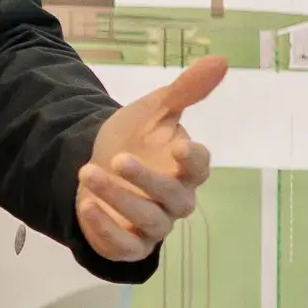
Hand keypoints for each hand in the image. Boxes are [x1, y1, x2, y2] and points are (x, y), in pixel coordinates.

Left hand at [77, 54, 228, 263]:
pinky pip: (125, 247)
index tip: (179, 146)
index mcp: (187, 168)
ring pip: (148, 220)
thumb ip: (186, 90)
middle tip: (118, 160)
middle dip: (147, 180)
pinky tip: (87, 207)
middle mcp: (176, 200)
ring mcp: (154, 225)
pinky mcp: (130, 244)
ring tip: (87, 172)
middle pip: (174, 198)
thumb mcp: (155, 109)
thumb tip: (220, 60)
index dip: (193, 160)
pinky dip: (106, 230)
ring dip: (118, 198)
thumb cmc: (134, 137)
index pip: (200, 168)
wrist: (94, 161)